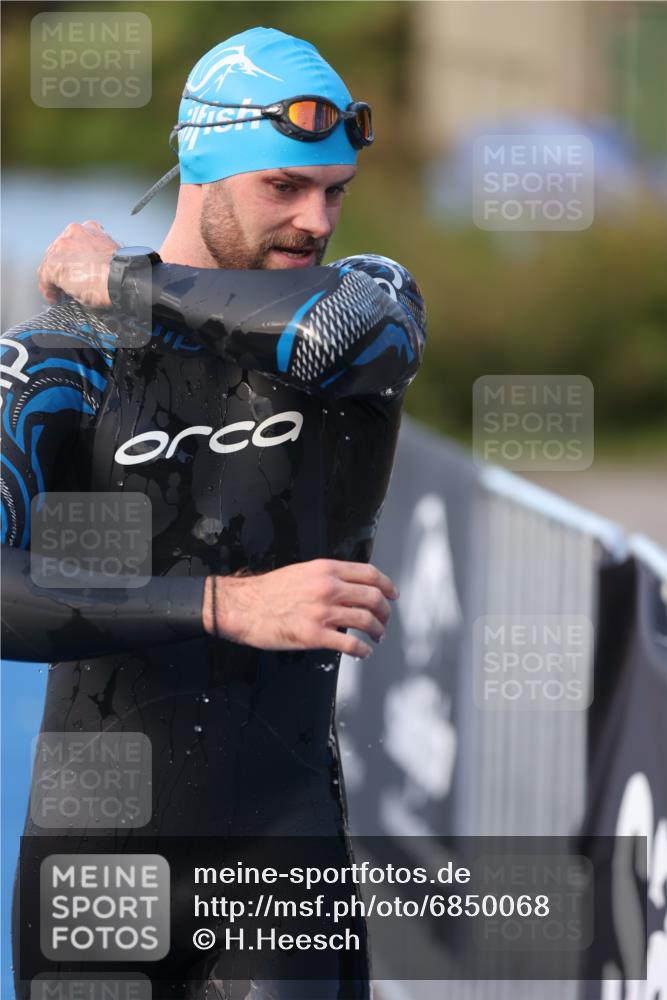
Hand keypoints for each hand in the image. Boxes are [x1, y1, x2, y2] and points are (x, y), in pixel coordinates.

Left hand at [37, 220, 119, 307]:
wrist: (121, 278)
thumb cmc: (121, 271)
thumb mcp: (109, 255)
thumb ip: (96, 256)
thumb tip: (91, 270)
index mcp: (89, 229)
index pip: (74, 242)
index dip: (72, 259)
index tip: (75, 270)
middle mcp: (72, 234)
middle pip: (59, 251)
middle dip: (62, 267)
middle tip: (66, 283)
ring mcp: (61, 248)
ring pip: (50, 262)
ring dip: (53, 277)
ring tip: (58, 291)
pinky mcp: (53, 264)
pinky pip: (44, 276)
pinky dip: (47, 288)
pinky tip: (54, 297)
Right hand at [202, 558, 399, 658]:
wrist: (243, 607)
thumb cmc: (268, 591)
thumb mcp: (302, 572)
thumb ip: (328, 577)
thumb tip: (349, 587)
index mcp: (326, 570)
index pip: (370, 574)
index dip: (387, 585)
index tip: (392, 594)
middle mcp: (328, 588)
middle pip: (373, 598)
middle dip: (385, 611)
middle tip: (385, 620)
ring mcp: (323, 612)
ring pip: (366, 621)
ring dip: (378, 631)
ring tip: (377, 637)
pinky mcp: (315, 635)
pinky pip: (350, 645)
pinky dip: (362, 650)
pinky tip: (363, 652)